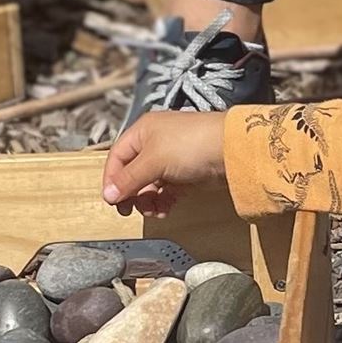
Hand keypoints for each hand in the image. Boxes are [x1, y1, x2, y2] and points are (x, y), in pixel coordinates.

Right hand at [102, 111, 226, 214]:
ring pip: (149, 185)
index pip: (117, 157)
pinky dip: (162, 201)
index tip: (113, 201)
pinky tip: (165, 210)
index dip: (112, 179)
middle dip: (131, 193)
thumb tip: (108, 196)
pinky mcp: (186, 175)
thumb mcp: (153, 161)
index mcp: (142, 132)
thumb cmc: (190, 146)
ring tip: (153, 211)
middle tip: (131, 211)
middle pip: (132, 173)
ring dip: (147, 201)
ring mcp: (171, 160)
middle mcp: (154, 143)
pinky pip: (166, 191)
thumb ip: (129, 179)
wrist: (233, 150)